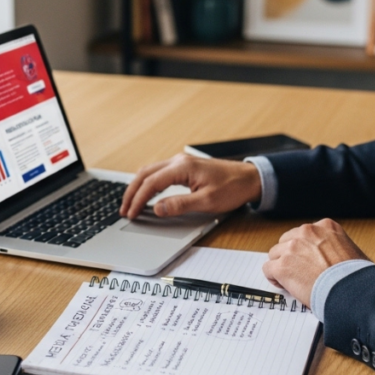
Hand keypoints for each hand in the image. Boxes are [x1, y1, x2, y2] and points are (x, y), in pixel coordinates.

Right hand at [120, 154, 262, 218]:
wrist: (250, 179)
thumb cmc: (232, 188)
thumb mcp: (207, 202)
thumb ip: (180, 205)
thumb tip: (156, 208)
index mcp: (182, 167)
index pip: (151, 183)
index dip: (138, 199)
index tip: (130, 213)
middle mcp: (178, 161)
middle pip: (145, 174)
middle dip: (132, 192)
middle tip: (124, 210)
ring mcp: (181, 162)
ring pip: (150, 171)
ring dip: (139, 186)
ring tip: (131, 203)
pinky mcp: (185, 167)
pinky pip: (159, 172)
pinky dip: (148, 183)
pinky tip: (146, 194)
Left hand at [262, 219, 369, 306]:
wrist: (352, 290)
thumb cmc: (357, 276)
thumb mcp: (353, 250)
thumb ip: (337, 247)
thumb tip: (335, 258)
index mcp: (326, 226)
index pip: (304, 233)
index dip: (303, 249)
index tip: (307, 261)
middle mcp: (307, 232)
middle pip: (286, 241)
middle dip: (290, 256)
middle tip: (298, 271)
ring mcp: (293, 248)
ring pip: (275, 254)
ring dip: (281, 266)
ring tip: (292, 280)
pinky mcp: (283, 266)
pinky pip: (268, 269)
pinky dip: (274, 278)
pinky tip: (284, 285)